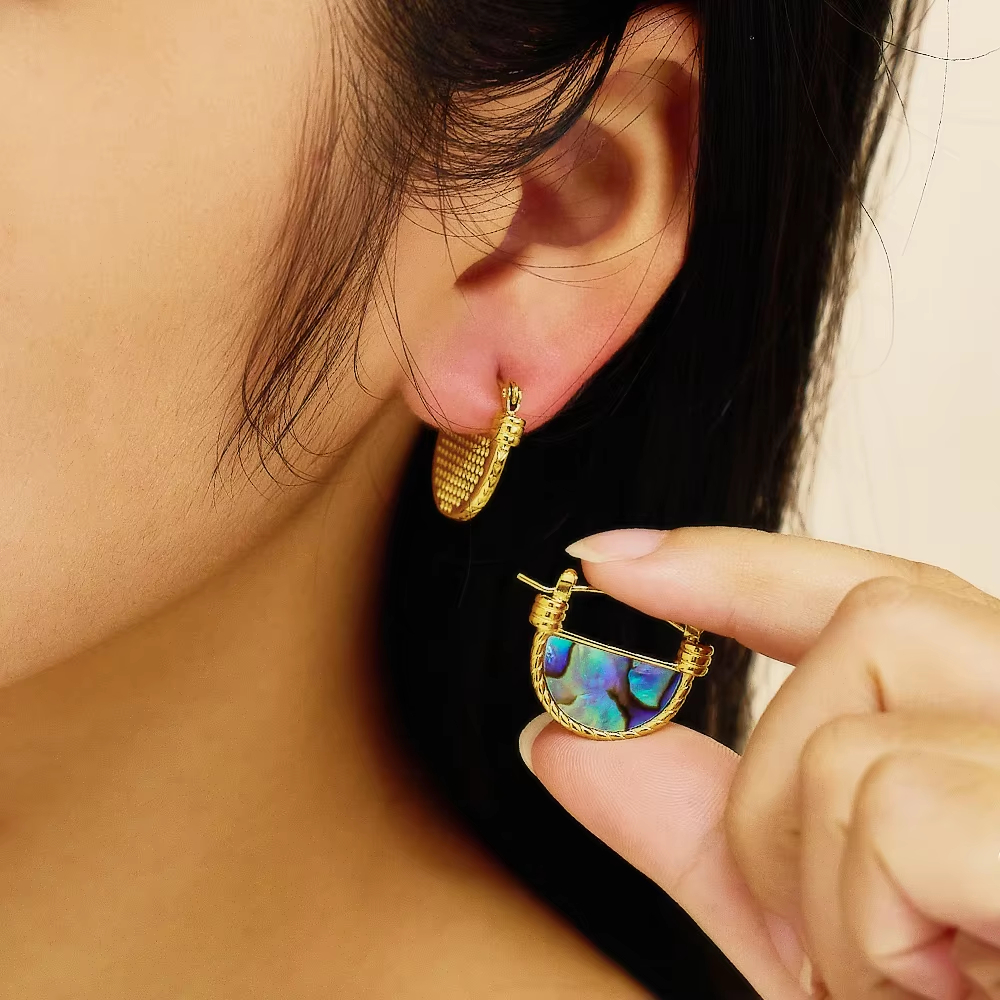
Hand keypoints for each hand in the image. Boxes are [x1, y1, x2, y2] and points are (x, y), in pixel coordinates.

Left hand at [521, 527, 999, 999]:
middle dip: (781, 775)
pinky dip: (861, 925)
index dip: (744, 562)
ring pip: (859, 729)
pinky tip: (926, 995)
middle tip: (805, 923)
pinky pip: (894, 807)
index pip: (894, 590)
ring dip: (821, 879)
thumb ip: (701, 823)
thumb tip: (565, 732)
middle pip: (879, 625)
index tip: (615, 560)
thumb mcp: (823, 931)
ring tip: (893, 985)